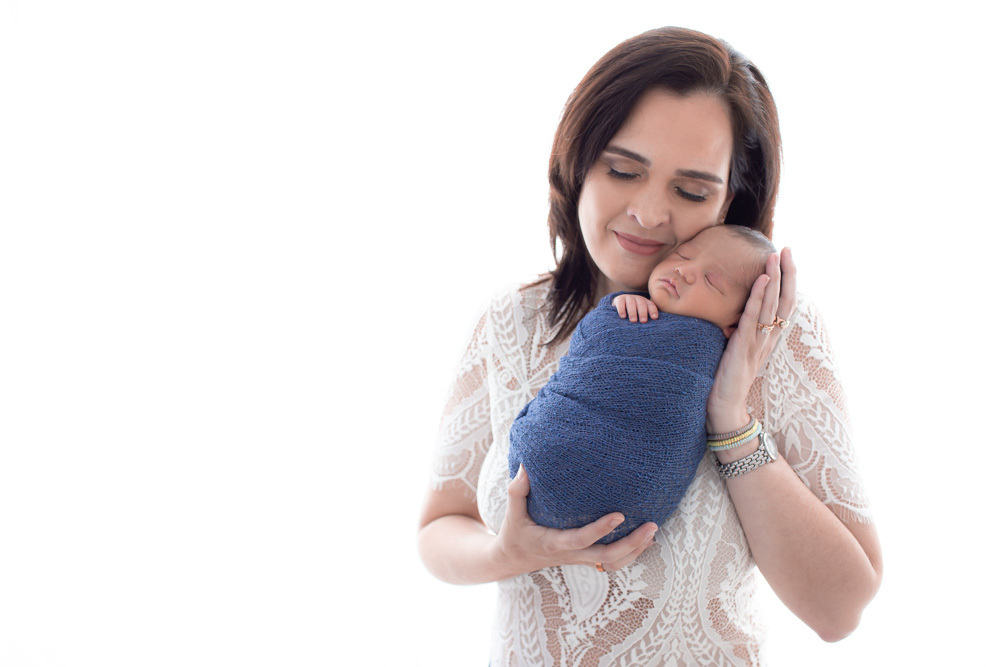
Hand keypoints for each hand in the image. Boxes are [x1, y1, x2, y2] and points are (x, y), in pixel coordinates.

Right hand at [494, 465, 658, 574]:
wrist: (512, 559)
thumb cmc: (514, 533)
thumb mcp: (512, 512)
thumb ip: (517, 490)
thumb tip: (525, 465)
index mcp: (554, 543)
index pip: (581, 539)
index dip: (601, 529)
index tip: (620, 514)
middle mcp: (571, 555)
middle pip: (607, 557)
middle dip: (632, 544)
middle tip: (651, 525)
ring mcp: (580, 559)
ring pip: (614, 564)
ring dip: (635, 550)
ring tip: (653, 531)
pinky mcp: (585, 559)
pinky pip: (612, 562)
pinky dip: (631, 553)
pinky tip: (645, 540)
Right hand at [612, 293, 658, 322]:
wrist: (620, 305)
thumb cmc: (634, 314)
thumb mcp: (641, 315)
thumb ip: (647, 319)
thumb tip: (655, 329)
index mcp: (646, 302)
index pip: (651, 305)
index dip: (653, 311)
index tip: (654, 318)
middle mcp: (638, 299)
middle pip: (642, 304)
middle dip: (643, 313)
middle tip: (643, 321)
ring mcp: (628, 298)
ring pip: (631, 303)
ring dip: (633, 312)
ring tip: (633, 320)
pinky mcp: (619, 299)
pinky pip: (621, 303)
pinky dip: (622, 309)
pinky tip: (623, 316)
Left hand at [707, 248, 796, 432]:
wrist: (724, 408)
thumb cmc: (726, 380)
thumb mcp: (736, 350)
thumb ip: (740, 332)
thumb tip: (734, 315)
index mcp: (768, 338)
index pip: (783, 304)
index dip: (787, 281)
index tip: (786, 259)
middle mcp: (768, 338)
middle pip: (785, 300)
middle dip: (787, 274)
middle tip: (788, 250)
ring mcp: (758, 342)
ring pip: (772, 305)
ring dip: (775, 278)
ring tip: (775, 256)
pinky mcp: (744, 347)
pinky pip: (753, 317)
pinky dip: (758, 297)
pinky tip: (762, 280)